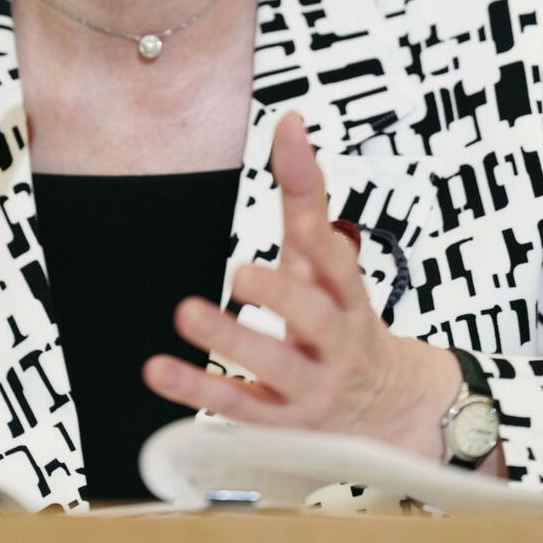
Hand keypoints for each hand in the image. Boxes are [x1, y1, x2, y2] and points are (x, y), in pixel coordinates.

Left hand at [143, 112, 461, 459]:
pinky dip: (195, 389)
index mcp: (349, 297)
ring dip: (230, 340)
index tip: (302, 222)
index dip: (325, 247)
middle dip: (281, 298)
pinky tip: (158, 368)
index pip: (343, 269)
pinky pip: (236, 407)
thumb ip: (305, 190)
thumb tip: (290, 119)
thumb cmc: (340, 313)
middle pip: (315, 320)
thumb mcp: (326, 258)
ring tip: (187, 313)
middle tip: (241, 273)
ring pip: (273, 368)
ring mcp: (308, 388)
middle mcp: (334, 344)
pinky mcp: (277, 423)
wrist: (384, 408)